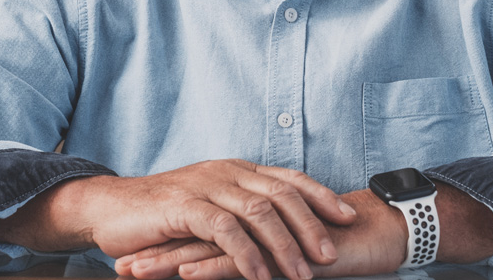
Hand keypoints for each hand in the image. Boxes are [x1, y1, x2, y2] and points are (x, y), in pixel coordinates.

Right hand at [0, 159, 355, 279]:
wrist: (112, 206)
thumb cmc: (164, 212)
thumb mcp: (209, 204)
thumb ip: (240, 211)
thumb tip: (278, 229)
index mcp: (237, 169)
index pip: (288, 178)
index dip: (320, 195)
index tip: (347, 215)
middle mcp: (227, 172)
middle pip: (281, 193)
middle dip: (311, 223)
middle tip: (332, 253)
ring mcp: (207, 186)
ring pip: (258, 211)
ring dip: (285, 244)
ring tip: (304, 274)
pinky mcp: (185, 207)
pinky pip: (225, 230)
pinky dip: (246, 254)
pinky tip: (261, 276)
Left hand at [115, 180, 492, 279]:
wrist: (375, 230)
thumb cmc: (333, 243)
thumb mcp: (289, 254)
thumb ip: (262, 256)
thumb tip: (238, 267)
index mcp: (251, 220)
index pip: (201, 230)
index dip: (166, 241)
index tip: (130, 252)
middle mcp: (252, 221)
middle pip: (195, 234)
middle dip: (155, 249)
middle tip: (116, 261)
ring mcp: (266, 231)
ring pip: (209, 245)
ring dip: (168, 260)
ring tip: (133, 269)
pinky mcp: (282, 246)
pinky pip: (242, 258)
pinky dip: (212, 265)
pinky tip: (186, 271)